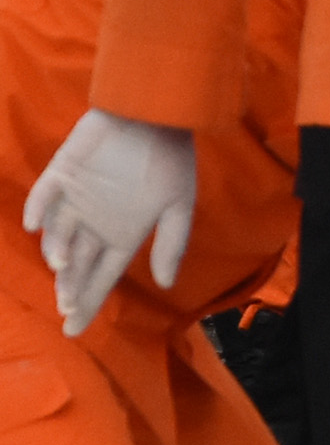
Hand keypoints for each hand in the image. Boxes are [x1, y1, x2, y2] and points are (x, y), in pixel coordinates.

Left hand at [23, 110, 194, 335]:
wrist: (156, 114)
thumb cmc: (172, 160)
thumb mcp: (180, 206)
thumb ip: (172, 244)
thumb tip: (166, 286)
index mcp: (124, 233)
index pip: (103, 276)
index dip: (89, 302)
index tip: (74, 330)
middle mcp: (97, 222)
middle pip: (77, 263)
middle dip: (70, 288)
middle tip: (65, 308)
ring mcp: (77, 199)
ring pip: (58, 235)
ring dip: (57, 252)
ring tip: (61, 265)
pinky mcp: (62, 173)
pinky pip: (43, 195)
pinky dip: (37, 209)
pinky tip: (34, 227)